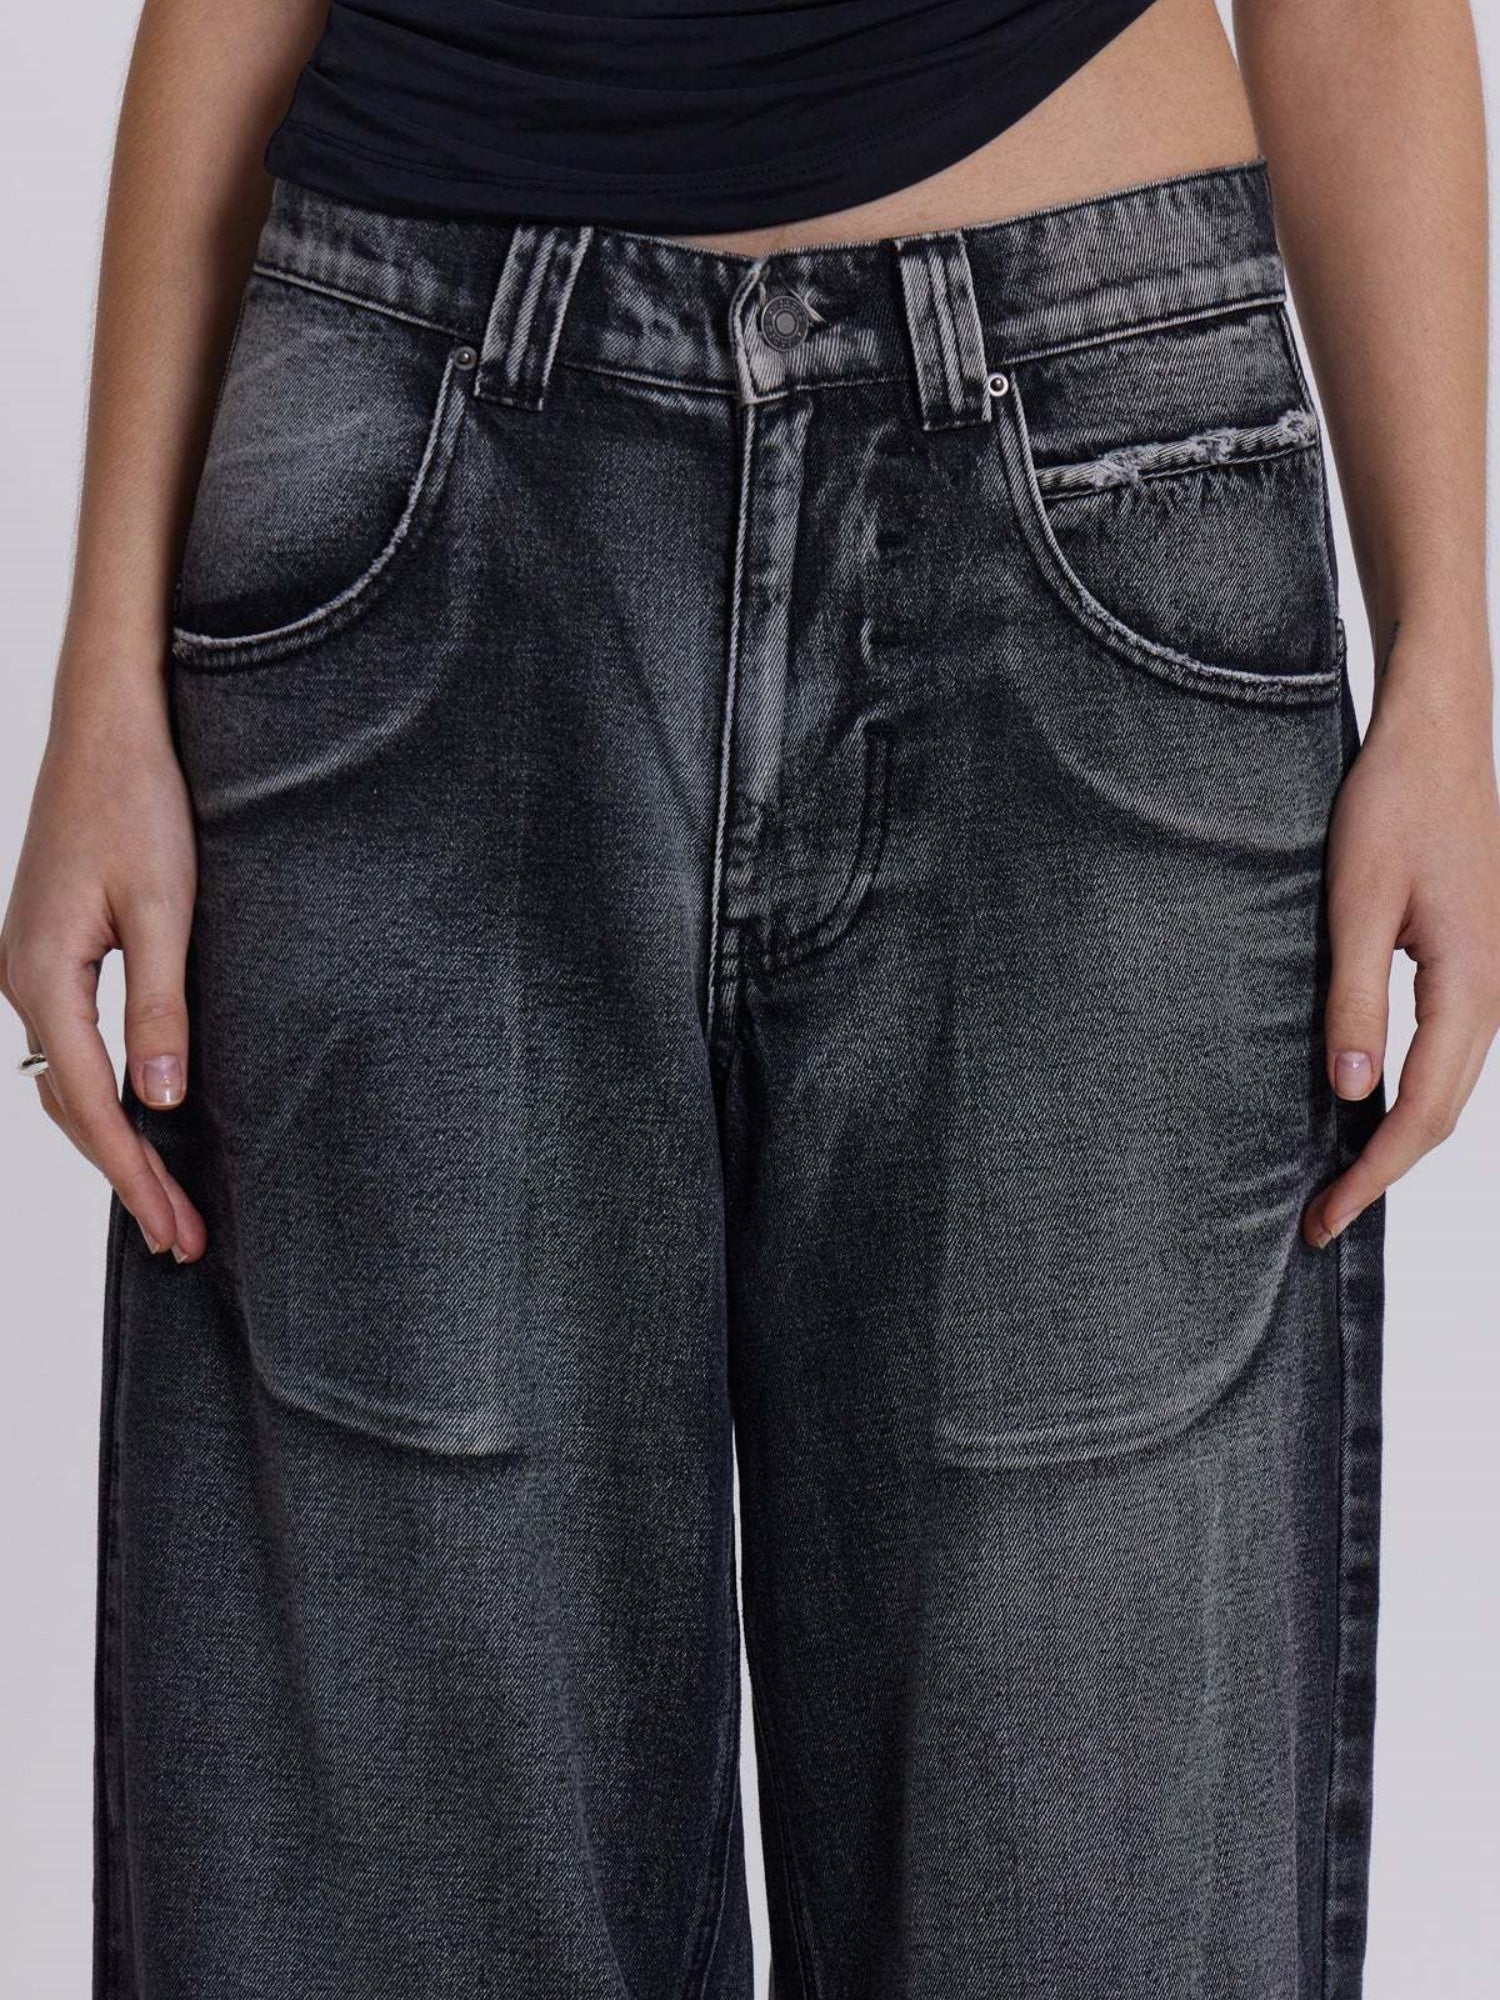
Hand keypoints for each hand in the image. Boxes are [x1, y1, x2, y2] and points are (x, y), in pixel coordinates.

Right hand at [1, 658, 206, 1260]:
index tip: (175, 1229)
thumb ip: (162, 1005)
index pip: (89, 1104)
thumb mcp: (166, 908)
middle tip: (182, 1239)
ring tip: (165, 1200)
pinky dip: (99, 1097)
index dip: (135, 1174)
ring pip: (64, 1082)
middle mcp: (22, 981)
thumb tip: (161, 1100)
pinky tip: (135, 1120)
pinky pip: (68, 1047)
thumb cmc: (138, 803)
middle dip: (127, 1176)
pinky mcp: (49, 952)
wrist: (105, 727)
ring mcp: (29, 968)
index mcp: (43, 977)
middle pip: (70, 1107)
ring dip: (113, 1142)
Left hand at [1304, 632, 1499, 1246]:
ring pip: (1449, 1086)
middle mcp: (1492, 992)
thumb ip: (1354, 997)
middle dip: (1382, 1172)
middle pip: (1443, 1113)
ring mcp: (1487, 979)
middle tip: (1320, 1220)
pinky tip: (1364, 1105)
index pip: (1422, 1110)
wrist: (1437, 734)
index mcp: (1469, 984)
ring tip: (1338, 1180)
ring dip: (1396, 1138)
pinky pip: (1446, 1051)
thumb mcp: (1357, 901)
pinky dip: (1408, 1094)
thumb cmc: (1394, 802)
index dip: (1373, 1173)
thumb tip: (1347, 1092)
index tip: (1326, 1218)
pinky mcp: (1468, 961)